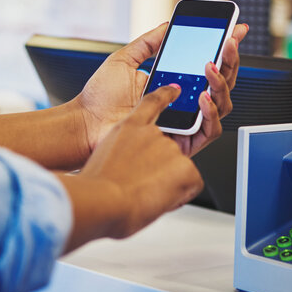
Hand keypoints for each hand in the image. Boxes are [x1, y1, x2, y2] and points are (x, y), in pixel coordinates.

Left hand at [72, 22, 245, 158]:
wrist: (85, 123)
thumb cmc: (100, 97)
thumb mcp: (125, 59)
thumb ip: (149, 42)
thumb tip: (168, 24)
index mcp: (174, 82)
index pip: (208, 64)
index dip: (226, 48)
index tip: (236, 28)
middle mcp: (184, 102)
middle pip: (221, 83)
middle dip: (230, 61)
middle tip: (228, 42)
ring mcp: (185, 122)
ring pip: (222, 105)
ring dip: (221, 83)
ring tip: (210, 66)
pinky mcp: (182, 142)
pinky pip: (209, 131)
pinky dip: (211, 113)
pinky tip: (204, 97)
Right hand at [75, 84, 204, 238]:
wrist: (104, 200)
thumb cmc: (99, 187)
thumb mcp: (101, 158)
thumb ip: (120, 155)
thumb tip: (126, 166)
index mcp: (129, 127)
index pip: (152, 103)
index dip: (166, 95)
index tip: (174, 90)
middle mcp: (152, 134)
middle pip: (165, 152)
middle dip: (157, 171)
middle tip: (139, 186)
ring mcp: (170, 149)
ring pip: (176, 170)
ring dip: (164, 184)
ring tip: (144, 194)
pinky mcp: (185, 166)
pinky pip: (192, 182)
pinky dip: (181, 194)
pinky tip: (161, 199)